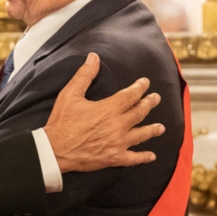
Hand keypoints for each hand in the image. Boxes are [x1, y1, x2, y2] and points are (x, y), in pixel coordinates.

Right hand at [43, 52, 163, 172]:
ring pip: (141, 135)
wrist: (55, 150)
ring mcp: (118, 143)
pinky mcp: (114, 158)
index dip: (140, 88)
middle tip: (156, 98)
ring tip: (161, 128)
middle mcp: (118, 125)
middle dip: (149, 104)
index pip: (131, 95)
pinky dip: (143, 157)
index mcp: (109, 108)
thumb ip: (84, 75)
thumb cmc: (61, 122)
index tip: (145, 83)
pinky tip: (151, 156)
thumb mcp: (70, 94)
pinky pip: (133, 158)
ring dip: (152, 130)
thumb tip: (94, 57)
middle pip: (139, 112)